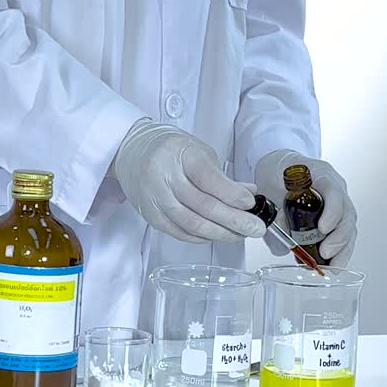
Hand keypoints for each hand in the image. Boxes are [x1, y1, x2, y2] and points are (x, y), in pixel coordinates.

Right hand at [114, 120, 265, 243]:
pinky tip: (215, 235)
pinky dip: (200, 237)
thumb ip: (222, 175)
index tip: (250, 204)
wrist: (131, 152)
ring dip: (220, 233)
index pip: (208, 178)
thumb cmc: (169, 150)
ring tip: (239, 235)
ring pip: (191, 223)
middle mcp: (163, 175)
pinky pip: (178, 231)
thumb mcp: (198, 151)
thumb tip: (249, 194)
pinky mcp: (149, 214)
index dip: (232, 194)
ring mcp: (154, 197)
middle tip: (255, 228)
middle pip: (203, 205)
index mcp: (179, 154)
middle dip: (234, 220)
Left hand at [255, 150, 357, 265]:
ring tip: (332, 267)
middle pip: (348, 213)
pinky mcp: (336, 215)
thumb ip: (275, 209)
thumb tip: (281, 240)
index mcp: (320, 174)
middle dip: (339, 237)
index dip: (332, 211)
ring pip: (349, 226)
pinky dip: (340, 250)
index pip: (334, 192)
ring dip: (343, 249)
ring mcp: (339, 201)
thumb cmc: (276, 171)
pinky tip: (332, 264)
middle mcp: (336, 187)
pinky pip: (343, 233)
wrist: (280, 166)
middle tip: (326, 253)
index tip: (323, 228)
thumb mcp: (270, 184)